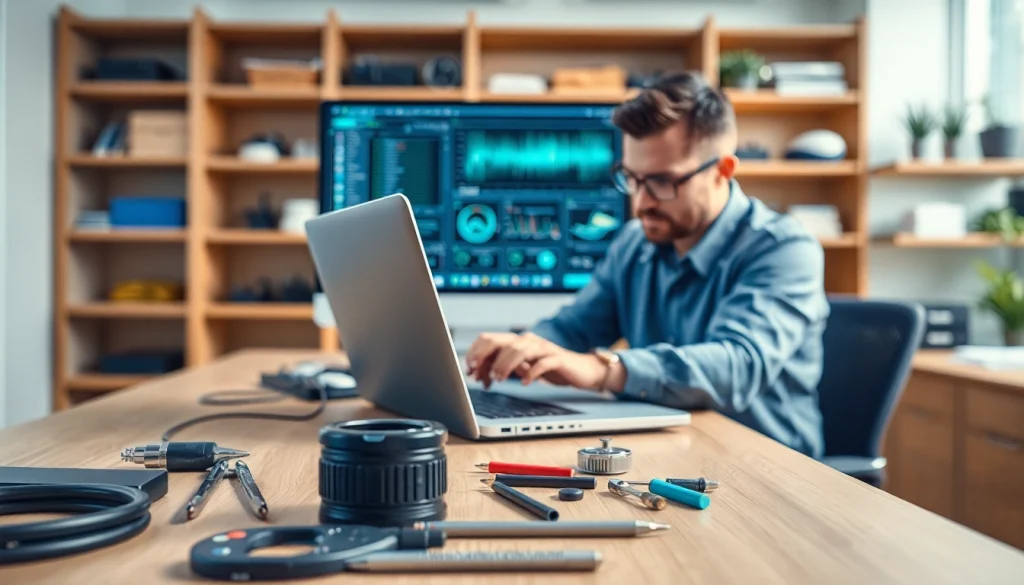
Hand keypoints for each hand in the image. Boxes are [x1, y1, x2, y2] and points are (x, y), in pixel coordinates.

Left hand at [465, 332, 606, 389]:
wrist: (579, 370)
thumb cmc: (548, 368)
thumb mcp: (521, 368)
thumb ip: (502, 367)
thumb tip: (478, 374)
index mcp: (517, 341)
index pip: (490, 339)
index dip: (476, 352)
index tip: (469, 369)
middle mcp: (528, 340)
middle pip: (501, 342)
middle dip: (486, 358)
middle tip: (478, 374)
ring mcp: (543, 348)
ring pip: (519, 350)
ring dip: (505, 365)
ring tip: (498, 379)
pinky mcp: (557, 359)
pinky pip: (542, 363)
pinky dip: (531, 373)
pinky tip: (525, 383)